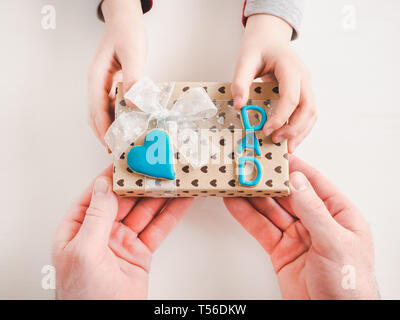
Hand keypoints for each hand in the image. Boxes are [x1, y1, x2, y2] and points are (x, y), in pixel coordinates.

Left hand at [52, 166, 192, 298]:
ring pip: (144, 211)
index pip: (96, 195)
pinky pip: (157, 229)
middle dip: (141, 183)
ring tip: (174, 178)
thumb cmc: (84, 297)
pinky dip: (171, 215)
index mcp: (78, 229)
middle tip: (157, 165)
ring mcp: (122, 242)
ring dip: (160, 195)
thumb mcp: (84, 252)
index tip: (128, 159)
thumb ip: (96, 217)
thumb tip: (104, 186)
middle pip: (124, 200)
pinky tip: (180, 202)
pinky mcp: (141, 252)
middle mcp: (100, 233)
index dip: (112, 176)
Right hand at [88, 0, 146, 147]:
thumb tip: (133, 103)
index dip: (102, 129)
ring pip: (104, 111)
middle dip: (104, 133)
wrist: (125, 19)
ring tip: (122, 141)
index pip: (97, 109)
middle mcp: (98, 83)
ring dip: (111, 126)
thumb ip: (133, 78)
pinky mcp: (114, 84)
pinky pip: (114, 104)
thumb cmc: (126, 32)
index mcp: (97, 77)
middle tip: (115, 150)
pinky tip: (130, 123)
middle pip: (96, 114)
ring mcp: (104, 84)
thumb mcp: (133, 54)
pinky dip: (119, 116)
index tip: (108, 144)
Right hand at [224, 155, 378, 299]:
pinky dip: (246, 216)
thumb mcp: (334, 242)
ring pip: (271, 210)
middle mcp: (316, 222)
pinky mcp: (280, 249)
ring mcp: (297, 235)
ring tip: (236, 181)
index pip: (314, 183)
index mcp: (338, 214)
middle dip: (268, 181)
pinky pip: (261, 229)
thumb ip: (313, 210)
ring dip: (253, 196)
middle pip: (287, 195)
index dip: (294, 168)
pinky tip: (235, 204)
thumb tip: (297, 181)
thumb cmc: (349, 285)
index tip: (275, 154)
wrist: (332, 317)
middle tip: (248, 167)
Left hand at [232, 14, 316, 152]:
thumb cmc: (258, 48)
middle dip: (293, 129)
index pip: (291, 97)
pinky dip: (301, 128)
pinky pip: (308, 113)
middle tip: (276, 141)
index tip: (265, 130)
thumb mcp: (244, 60)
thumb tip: (239, 106)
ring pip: (312, 113)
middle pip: (308, 108)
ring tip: (285, 147)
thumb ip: (240, 82)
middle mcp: (303, 77)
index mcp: (290, 68)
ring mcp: (306, 85)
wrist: (269, 39)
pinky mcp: (304, 92)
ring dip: (300, 132)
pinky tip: (289, 138)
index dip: (280, 117)